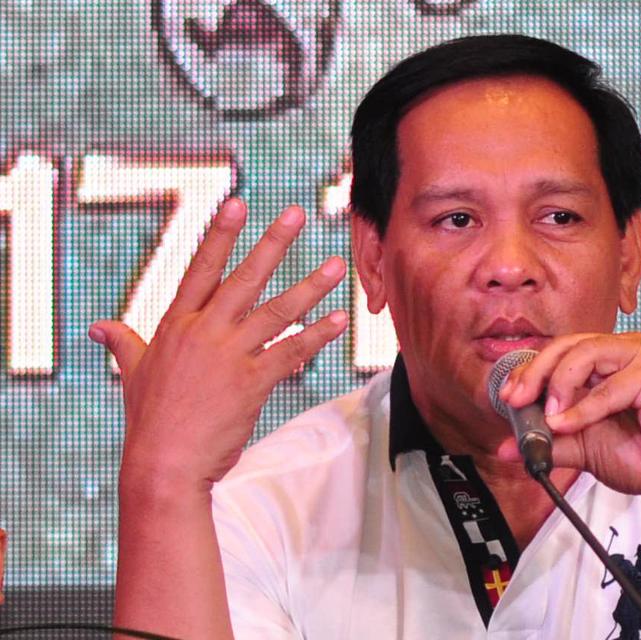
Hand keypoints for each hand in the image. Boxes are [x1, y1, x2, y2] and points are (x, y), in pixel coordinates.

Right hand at [89, 198, 347, 492]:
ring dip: (309, 288)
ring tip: (335, 266)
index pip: (200, 269)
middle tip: (295, 215)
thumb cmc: (148, 421)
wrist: (163, 464)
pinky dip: (316, 336)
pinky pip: (290, 352)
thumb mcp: (132, 374)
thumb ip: (124, 343)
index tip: (236, 204)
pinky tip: (338, 320)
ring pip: (275, 312)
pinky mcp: (251, 383)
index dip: (219, 235)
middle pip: (243, 279)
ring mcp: (229, 356)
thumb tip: (99, 327)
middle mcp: (204, 333)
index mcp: (176, 325)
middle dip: (272, 244)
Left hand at [497, 333, 640, 495]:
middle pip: (566, 346)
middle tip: (517, 401)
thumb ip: (547, 443)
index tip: (508, 398)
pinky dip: (585, 407)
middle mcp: (622, 349)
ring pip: (585, 353)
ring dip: (559, 385)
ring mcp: (640, 356)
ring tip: (550, 416)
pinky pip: (609, 385)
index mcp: (604, 360)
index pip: (558, 352)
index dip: (529, 371)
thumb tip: (506, 448)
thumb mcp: (583, 448)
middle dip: (536, 373)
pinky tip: (569, 424)